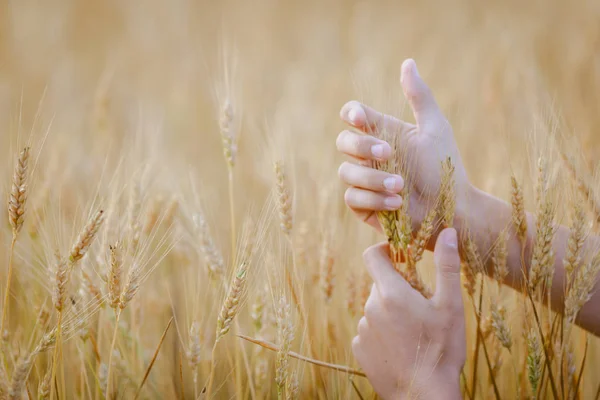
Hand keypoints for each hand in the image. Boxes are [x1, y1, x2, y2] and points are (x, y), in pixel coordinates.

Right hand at [337, 59, 471, 234]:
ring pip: (346, 172)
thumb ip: (419, 96)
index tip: (361, 119)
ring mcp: (364, 182)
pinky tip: (397, 203)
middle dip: (362, 147)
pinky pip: (352, 198)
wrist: (453, 209)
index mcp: (382, 133)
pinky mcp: (363, 207)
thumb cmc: (446, 168)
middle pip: (343, 142)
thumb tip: (407, 62)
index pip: (353, 116)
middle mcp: (369, 157)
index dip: (351, 114)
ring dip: (373, 178)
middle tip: (389, 153)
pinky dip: (374, 199)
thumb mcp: (435, 127)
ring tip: (401, 186)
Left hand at [352, 228, 465, 399]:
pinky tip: (402, 347)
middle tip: (421, 305)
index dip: (386, 251)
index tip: (402, 258)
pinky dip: (383, 332)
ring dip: (391, 311)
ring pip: (376, 308)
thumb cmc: (441, 350)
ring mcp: (362, 329)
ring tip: (414, 332)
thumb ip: (447, 265)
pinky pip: (370, 330)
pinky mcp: (359, 348)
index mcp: (390, 293)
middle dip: (398, 287)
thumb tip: (447, 231)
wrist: (423, 396)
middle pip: (379, 284)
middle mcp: (370, 307)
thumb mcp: (450, 306)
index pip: (373, 255)